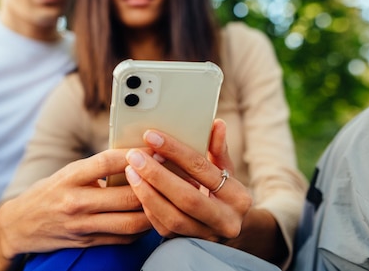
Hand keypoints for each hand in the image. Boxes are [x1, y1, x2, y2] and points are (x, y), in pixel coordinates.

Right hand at [0, 149, 151, 270]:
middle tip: (171, 177)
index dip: (134, 155)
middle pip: (126, 195)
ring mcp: (82, 225)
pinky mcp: (87, 242)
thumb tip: (134, 158)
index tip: (154, 149)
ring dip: (153, 210)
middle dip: (153, 186)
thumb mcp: (67, 173)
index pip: (107, 162)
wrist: (20, 224)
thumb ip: (96, 168)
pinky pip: (123, 238)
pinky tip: (150, 218)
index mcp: (70, 177)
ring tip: (165, 199)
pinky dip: (141, 229)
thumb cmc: (49, 192)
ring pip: (130, 221)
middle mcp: (76, 201)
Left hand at [123, 119, 251, 241]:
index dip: (176, 151)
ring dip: (147, 193)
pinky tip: (137, 190)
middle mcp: (226, 221)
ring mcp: (207, 236)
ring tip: (130, 172)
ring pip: (173, 217)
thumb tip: (216, 123)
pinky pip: (164, 228)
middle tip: (134, 156)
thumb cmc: (222, 190)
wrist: (226, 225)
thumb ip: (218, 148)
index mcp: (238, 197)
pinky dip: (148, 208)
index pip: (203, 169)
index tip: (151, 136)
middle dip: (157, 175)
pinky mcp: (188, 244)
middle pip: (187, 197)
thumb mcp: (225, 170)